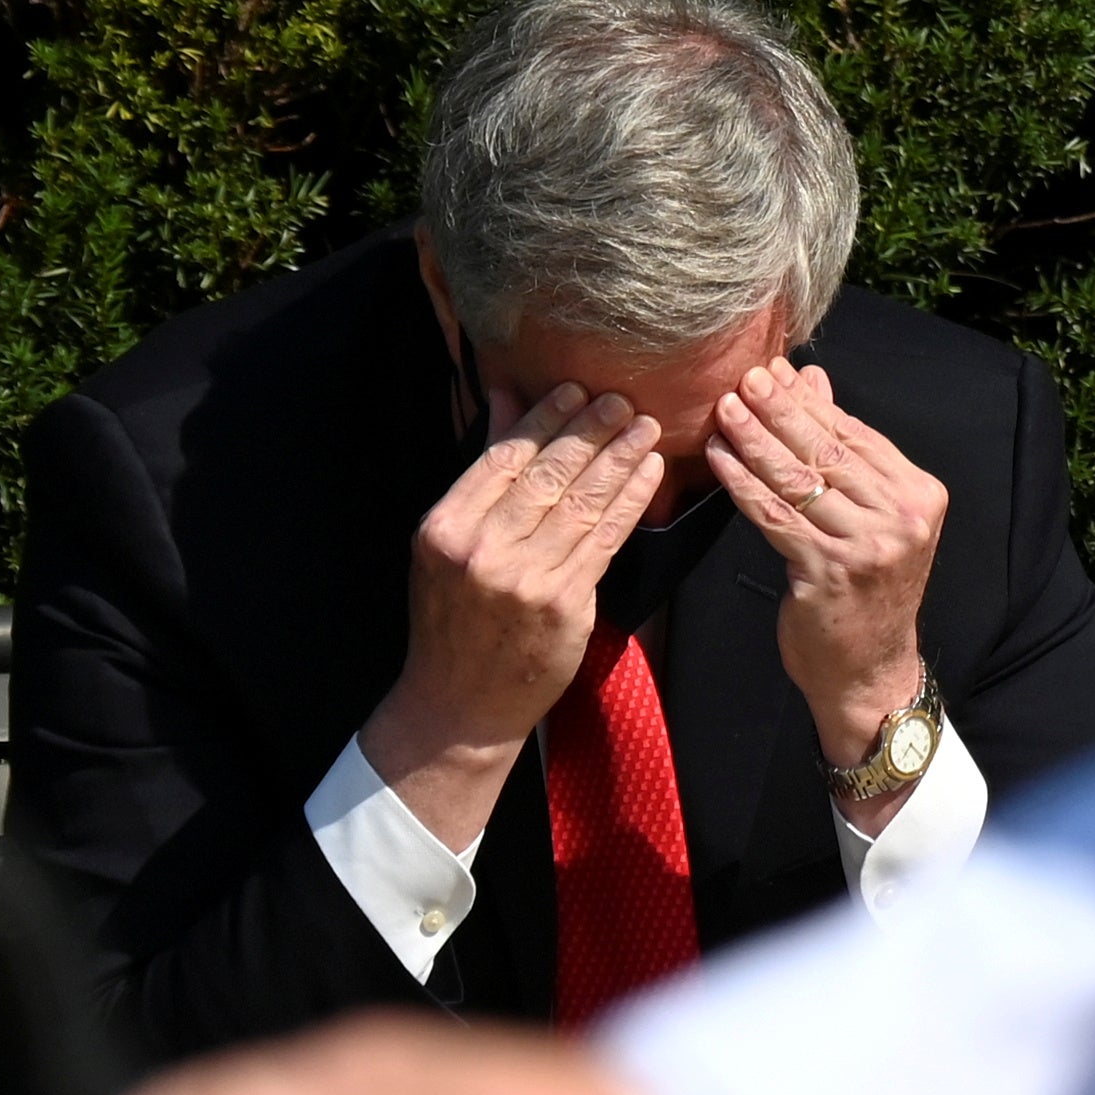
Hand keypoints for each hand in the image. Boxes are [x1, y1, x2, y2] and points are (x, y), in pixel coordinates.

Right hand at [369, 383, 665, 853]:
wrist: (459, 705)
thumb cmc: (454, 618)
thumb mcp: (448, 545)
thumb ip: (483, 472)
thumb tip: (507, 397)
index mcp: (445, 529)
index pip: (502, 459)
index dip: (544, 420)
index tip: (575, 389)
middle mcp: (482, 550)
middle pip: (547, 475)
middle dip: (590, 431)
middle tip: (623, 397)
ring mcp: (524, 579)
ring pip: (582, 503)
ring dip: (619, 459)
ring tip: (646, 425)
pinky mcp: (564, 604)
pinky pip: (606, 540)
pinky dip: (630, 502)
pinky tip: (649, 473)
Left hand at [705, 361, 946, 819]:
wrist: (870, 670)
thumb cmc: (865, 591)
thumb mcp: (869, 518)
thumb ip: (846, 454)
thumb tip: (815, 380)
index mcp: (921, 494)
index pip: (857, 436)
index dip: (810, 402)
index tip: (773, 371)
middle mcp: (903, 516)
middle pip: (829, 451)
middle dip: (781, 410)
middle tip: (745, 377)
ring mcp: (870, 545)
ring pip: (800, 480)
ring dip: (756, 440)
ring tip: (725, 409)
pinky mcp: (830, 571)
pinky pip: (776, 516)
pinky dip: (743, 484)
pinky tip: (719, 460)